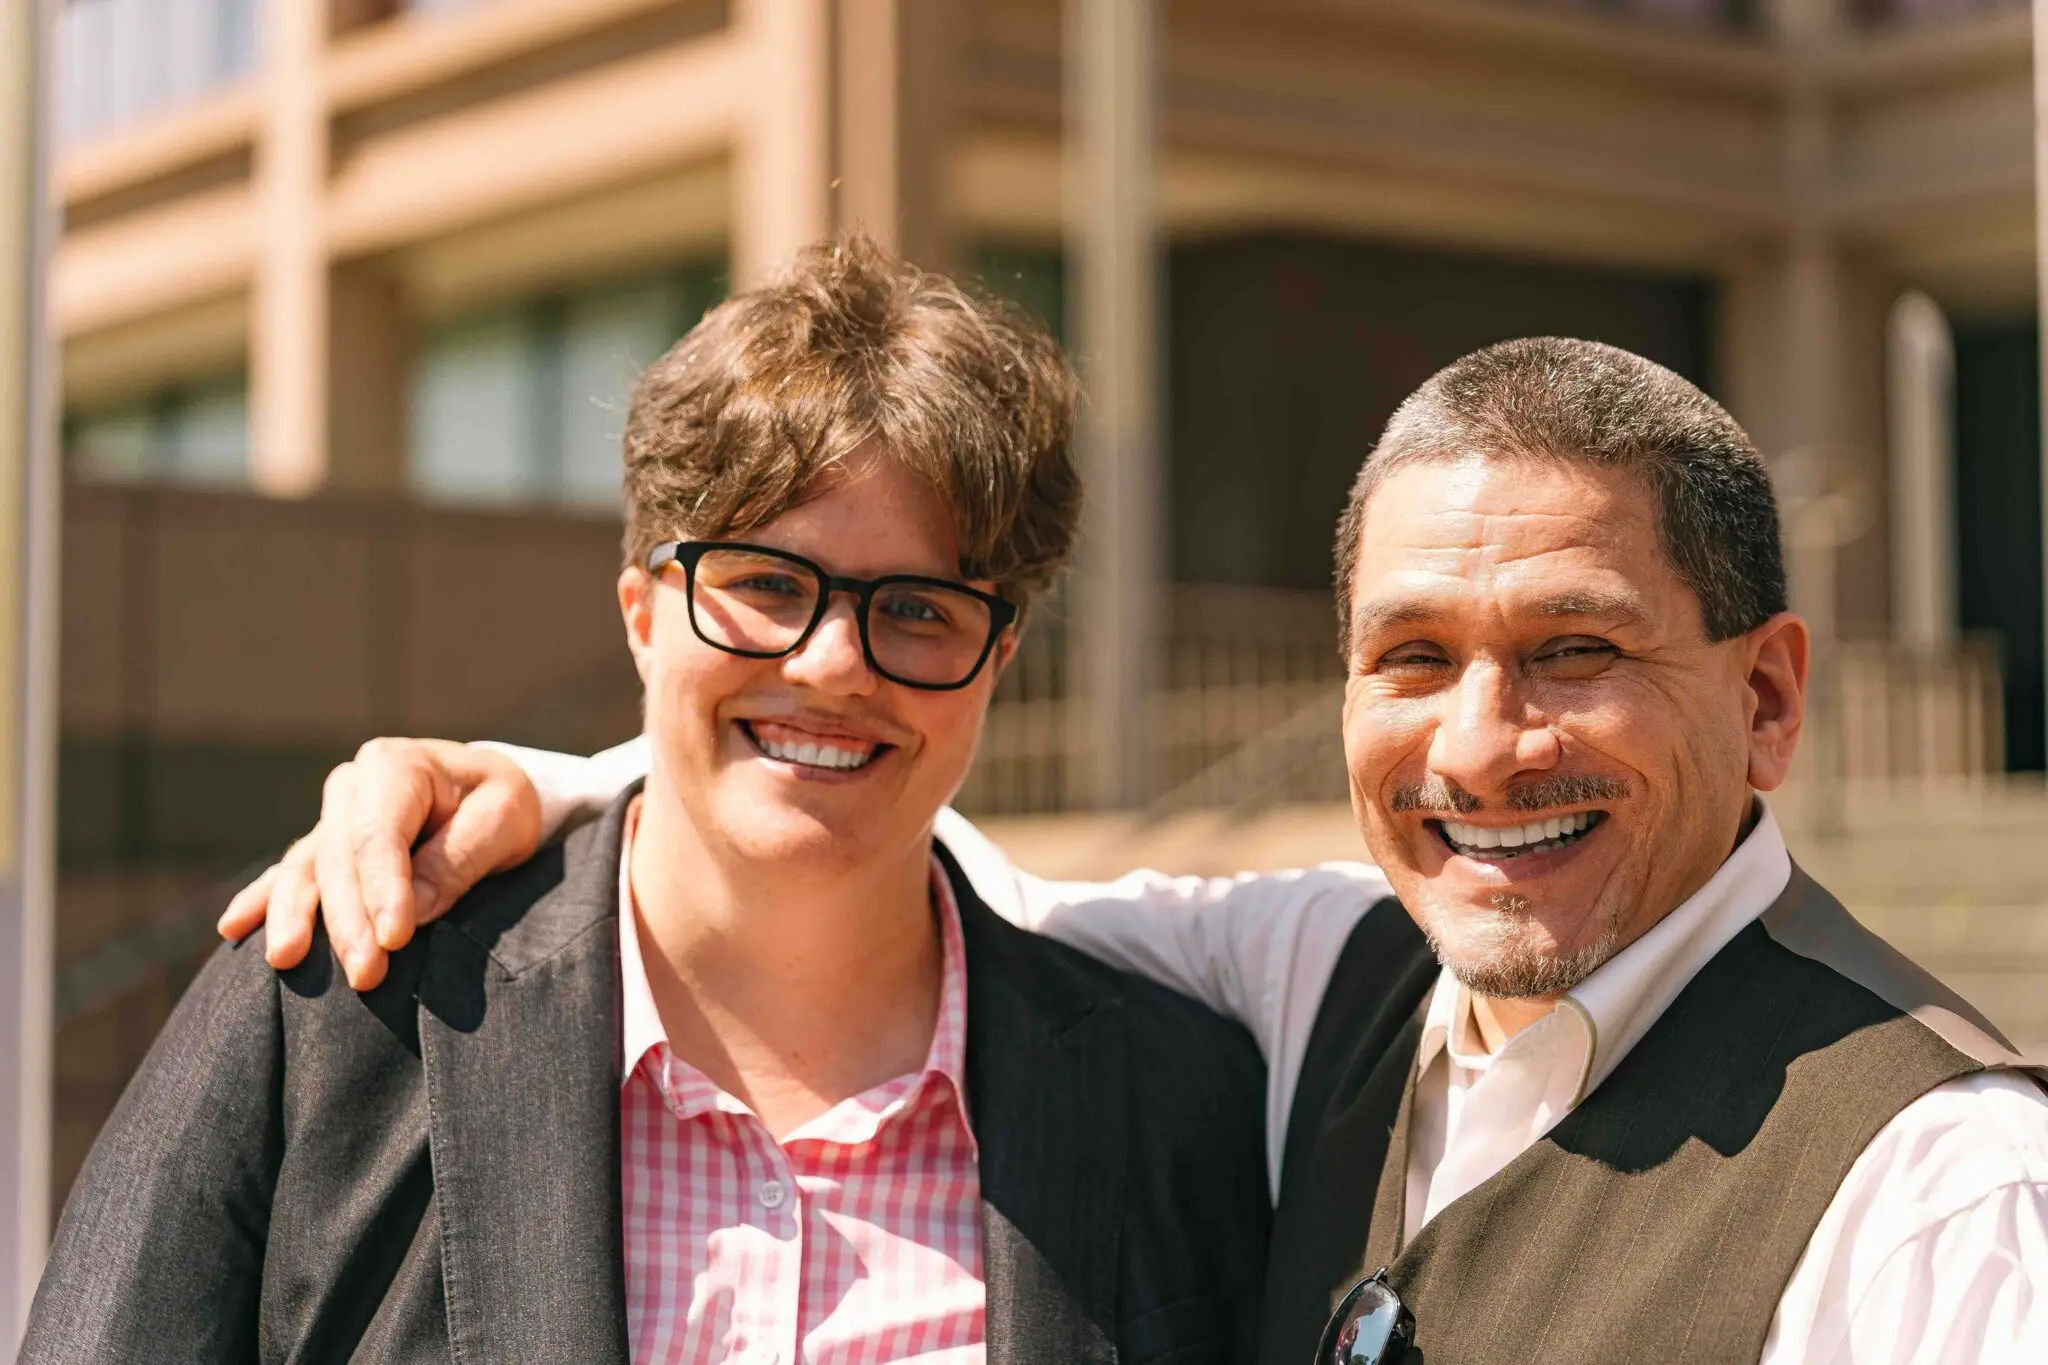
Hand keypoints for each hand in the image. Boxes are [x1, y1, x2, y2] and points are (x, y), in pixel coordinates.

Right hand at [216, 738, 543, 989]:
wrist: (491, 792)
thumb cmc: (504, 803)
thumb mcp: (503, 820)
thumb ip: (457, 860)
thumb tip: (412, 911)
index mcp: (396, 766)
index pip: (379, 836)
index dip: (383, 890)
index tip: (394, 940)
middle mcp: (354, 786)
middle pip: (339, 859)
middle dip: (347, 920)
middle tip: (365, 975)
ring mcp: (334, 816)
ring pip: (305, 869)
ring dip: (295, 916)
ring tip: (285, 960)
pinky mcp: (327, 846)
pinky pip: (290, 874)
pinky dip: (265, 900)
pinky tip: (234, 927)